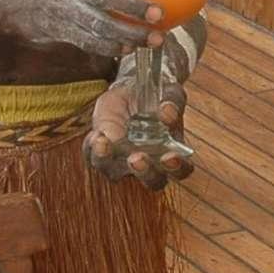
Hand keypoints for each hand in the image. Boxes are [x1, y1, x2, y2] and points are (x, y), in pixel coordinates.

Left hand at [87, 69, 193, 187]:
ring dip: (107, 160)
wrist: (132, 92)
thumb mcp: (168, 92)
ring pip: (113, 173)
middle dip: (144, 172)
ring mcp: (123, 162)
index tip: (170, 156)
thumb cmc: (156, 98)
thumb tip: (167, 111)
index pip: (180, 170)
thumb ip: (172, 101)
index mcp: (173, 153)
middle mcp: (150, 165)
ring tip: (103, 141)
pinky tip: (96, 134)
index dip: (177, 168)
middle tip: (137, 158)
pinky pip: (93, 156)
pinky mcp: (101, 153)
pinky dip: (92, 147)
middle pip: (151, 181)